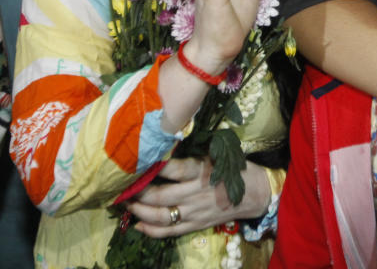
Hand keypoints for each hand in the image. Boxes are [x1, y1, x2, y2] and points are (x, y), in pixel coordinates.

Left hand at [126, 157, 270, 237]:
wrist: (254, 193)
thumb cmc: (233, 168)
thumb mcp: (215, 155)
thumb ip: (191, 155)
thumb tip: (163, 146)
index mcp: (201, 171)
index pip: (173, 169)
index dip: (153, 167)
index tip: (135, 162)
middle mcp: (195, 193)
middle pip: (159, 196)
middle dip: (137, 192)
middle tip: (122, 186)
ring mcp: (194, 211)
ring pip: (160, 215)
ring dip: (139, 211)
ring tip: (126, 204)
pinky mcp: (196, 224)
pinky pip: (170, 231)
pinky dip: (151, 230)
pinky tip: (138, 224)